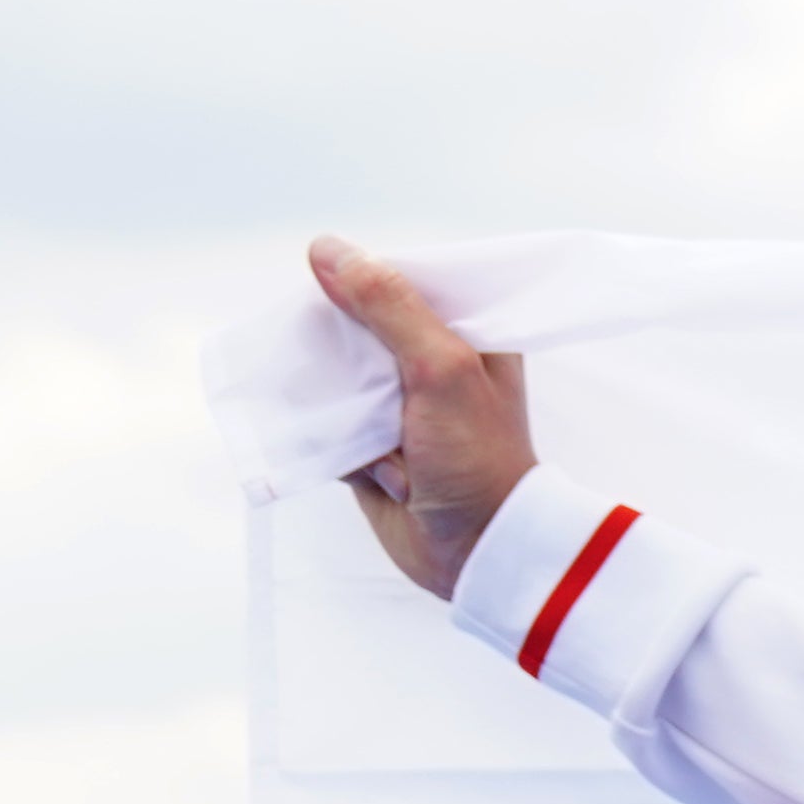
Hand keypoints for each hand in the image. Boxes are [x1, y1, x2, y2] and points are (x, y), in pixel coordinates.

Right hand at [314, 239, 533, 596]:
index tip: (334, 287)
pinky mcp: (370, 447)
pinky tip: (362, 459)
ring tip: (368, 424)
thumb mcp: (441, 367)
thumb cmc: (476, 457)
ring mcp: (400, 407)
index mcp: (469, 337)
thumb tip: (327, 250)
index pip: (407, 282)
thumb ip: (389, 306)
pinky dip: (327, 434)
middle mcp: (434, 366)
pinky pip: (326, 422)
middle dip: (340, 344)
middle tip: (358, 374)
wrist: (477, 553)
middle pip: (359, 325)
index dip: (367, 280)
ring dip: (333, 394)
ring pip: (336, 372)